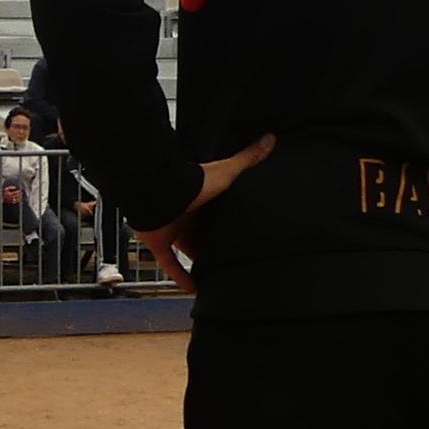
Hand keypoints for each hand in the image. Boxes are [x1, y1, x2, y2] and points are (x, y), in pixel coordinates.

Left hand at [133, 134, 273, 289]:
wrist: (157, 193)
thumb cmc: (192, 182)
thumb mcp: (226, 172)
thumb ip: (247, 160)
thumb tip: (271, 138)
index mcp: (203, 200)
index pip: (218, 213)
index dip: (228, 221)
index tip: (244, 231)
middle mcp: (188, 216)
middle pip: (203, 234)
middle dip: (215, 244)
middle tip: (234, 259)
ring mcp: (173, 230)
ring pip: (188, 251)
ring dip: (200, 263)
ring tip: (219, 277)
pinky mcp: (160, 243)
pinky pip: (170, 265)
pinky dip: (181, 277)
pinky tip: (194, 289)